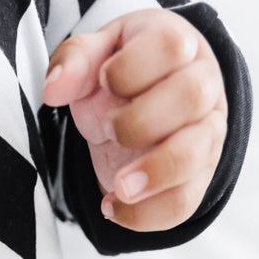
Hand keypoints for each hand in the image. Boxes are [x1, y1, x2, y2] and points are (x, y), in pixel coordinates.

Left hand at [42, 7, 227, 232]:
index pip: (169, 46)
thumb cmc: (124, 73)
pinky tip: (114, 208)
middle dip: (141, 121)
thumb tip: (54, 89)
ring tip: (119, 189)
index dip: (130, 68)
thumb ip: (76, 61)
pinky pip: (183, 202)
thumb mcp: (97, 55)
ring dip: (154, 175)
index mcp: (175, 44)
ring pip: (194, 154)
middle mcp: (201, 85)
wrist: (148, 102)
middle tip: (109, 131)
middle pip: (191, 96)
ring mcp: (204, 133)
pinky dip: (146, 214)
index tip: (104, 81)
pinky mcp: (196, 176)